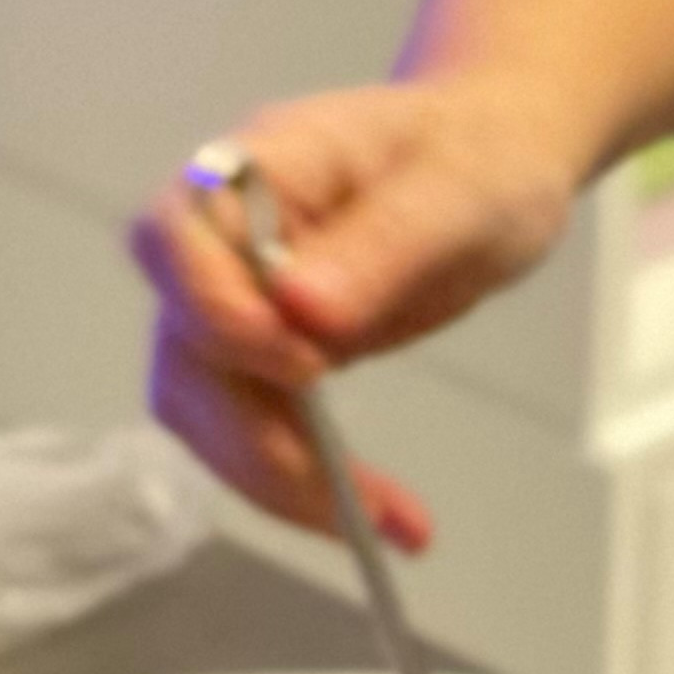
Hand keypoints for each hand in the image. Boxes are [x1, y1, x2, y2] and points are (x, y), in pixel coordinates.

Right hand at [130, 74, 586, 550]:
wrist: (498, 163)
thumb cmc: (481, 153)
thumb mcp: (460, 188)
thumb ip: (385, 241)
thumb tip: (299, 311)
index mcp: (260, 164)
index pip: (176, 233)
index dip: (215, 308)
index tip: (301, 363)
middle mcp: (224, 235)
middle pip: (185, 343)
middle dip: (253, 431)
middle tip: (349, 492)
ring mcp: (236, 298)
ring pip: (208, 407)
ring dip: (280, 477)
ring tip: (390, 520)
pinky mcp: (265, 355)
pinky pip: (256, 427)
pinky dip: (307, 480)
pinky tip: (387, 515)